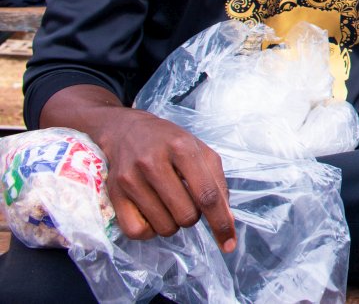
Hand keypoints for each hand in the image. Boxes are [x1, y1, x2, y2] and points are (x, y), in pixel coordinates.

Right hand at [93, 106, 235, 250]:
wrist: (126, 131)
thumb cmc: (170, 143)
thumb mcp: (200, 151)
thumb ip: (217, 182)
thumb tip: (227, 220)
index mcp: (182, 147)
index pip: (207, 195)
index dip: (221, 222)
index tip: (229, 244)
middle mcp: (154, 162)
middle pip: (186, 215)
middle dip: (193, 216)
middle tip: (186, 199)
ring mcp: (131, 179)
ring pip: (164, 227)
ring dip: (173, 223)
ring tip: (168, 203)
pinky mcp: (114, 194)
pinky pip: (137, 231)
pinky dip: (150, 230)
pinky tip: (153, 213)